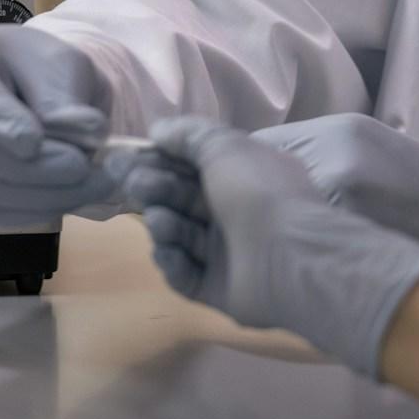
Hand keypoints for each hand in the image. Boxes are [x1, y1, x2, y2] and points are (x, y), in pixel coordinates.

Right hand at [0, 22, 117, 224]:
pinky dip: (38, 209)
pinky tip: (73, 194)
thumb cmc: (41, 66)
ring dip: (42, 194)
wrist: (34, 88)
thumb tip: (86, 135)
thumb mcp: (63, 62)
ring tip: (94, 182)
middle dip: (27, 165)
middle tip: (81, 165)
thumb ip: (66, 96)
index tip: (34, 141)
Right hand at [124, 117, 418, 378]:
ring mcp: (227, 252)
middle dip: (154, 188)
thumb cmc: (258, 192)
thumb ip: (190, 135)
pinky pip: (185, 274)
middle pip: (181, 199)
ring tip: (160, 220)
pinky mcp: (218, 288)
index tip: (127, 157)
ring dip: (163, 224)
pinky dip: (172, 261)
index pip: (192, 165)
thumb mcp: (226, 146)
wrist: (292, 257)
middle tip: (134, 185)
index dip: (159, 160)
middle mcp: (233, 211)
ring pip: (181, 235)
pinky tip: (167, 250)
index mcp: (240, 175)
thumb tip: (159, 129)